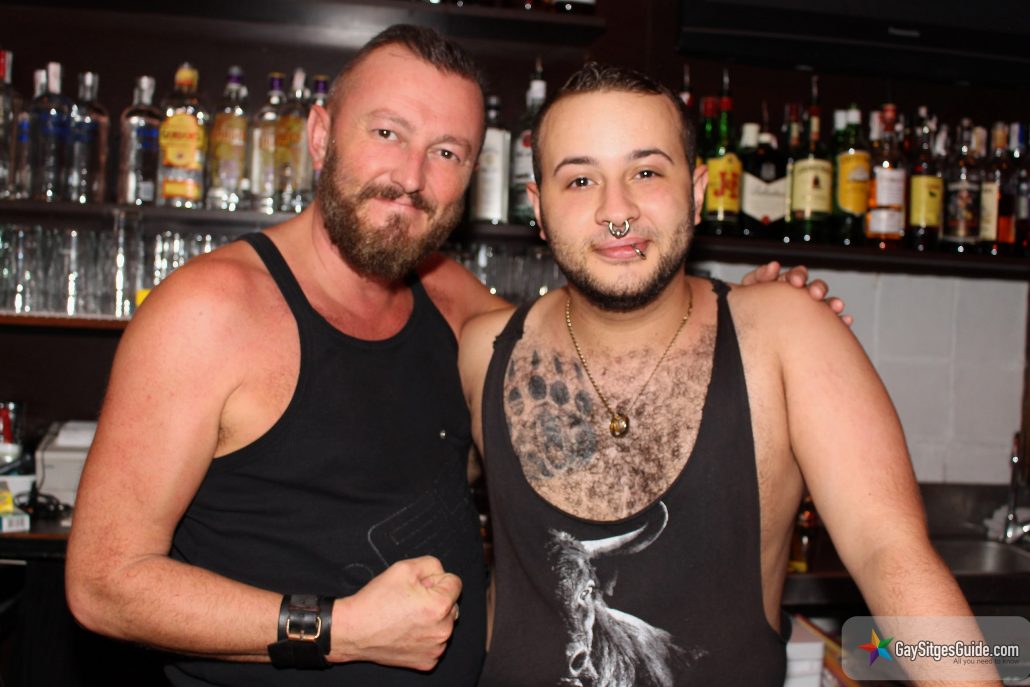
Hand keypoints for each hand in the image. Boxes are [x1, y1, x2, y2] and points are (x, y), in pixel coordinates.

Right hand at [331, 556, 461, 670]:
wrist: (354, 630)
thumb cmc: (376, 600)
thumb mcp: (404, 568)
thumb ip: (431, 564)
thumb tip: (441, 574)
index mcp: (440, 606)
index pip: (455, 583)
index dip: (435, 579)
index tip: (419, 586)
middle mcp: (443, 630)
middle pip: (451, 604)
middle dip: (436, 599)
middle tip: (411, 601)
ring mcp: (436, 649)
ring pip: (444, 624)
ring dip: (432, 618)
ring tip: (407, 617)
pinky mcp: (427, 661)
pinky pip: (435, 642)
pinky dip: (425, 636)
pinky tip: (406, 631)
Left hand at [741, 261, 852, 326]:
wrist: (750, 339)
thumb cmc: (747, 311)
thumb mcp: (747, 294)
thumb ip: (758, 278)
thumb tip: (774, 266)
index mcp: (783, 286)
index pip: (794, 276)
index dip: (796, 276)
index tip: (796, 282)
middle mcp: (799, 297)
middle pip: (812, 287)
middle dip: (817, 288)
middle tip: (816, 294)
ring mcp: (808, 311)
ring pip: (824, 304)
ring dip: (831, 302)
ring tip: (836, 306)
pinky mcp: (816, 327)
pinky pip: (831, 323)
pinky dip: (840, 320)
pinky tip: (846, 320)